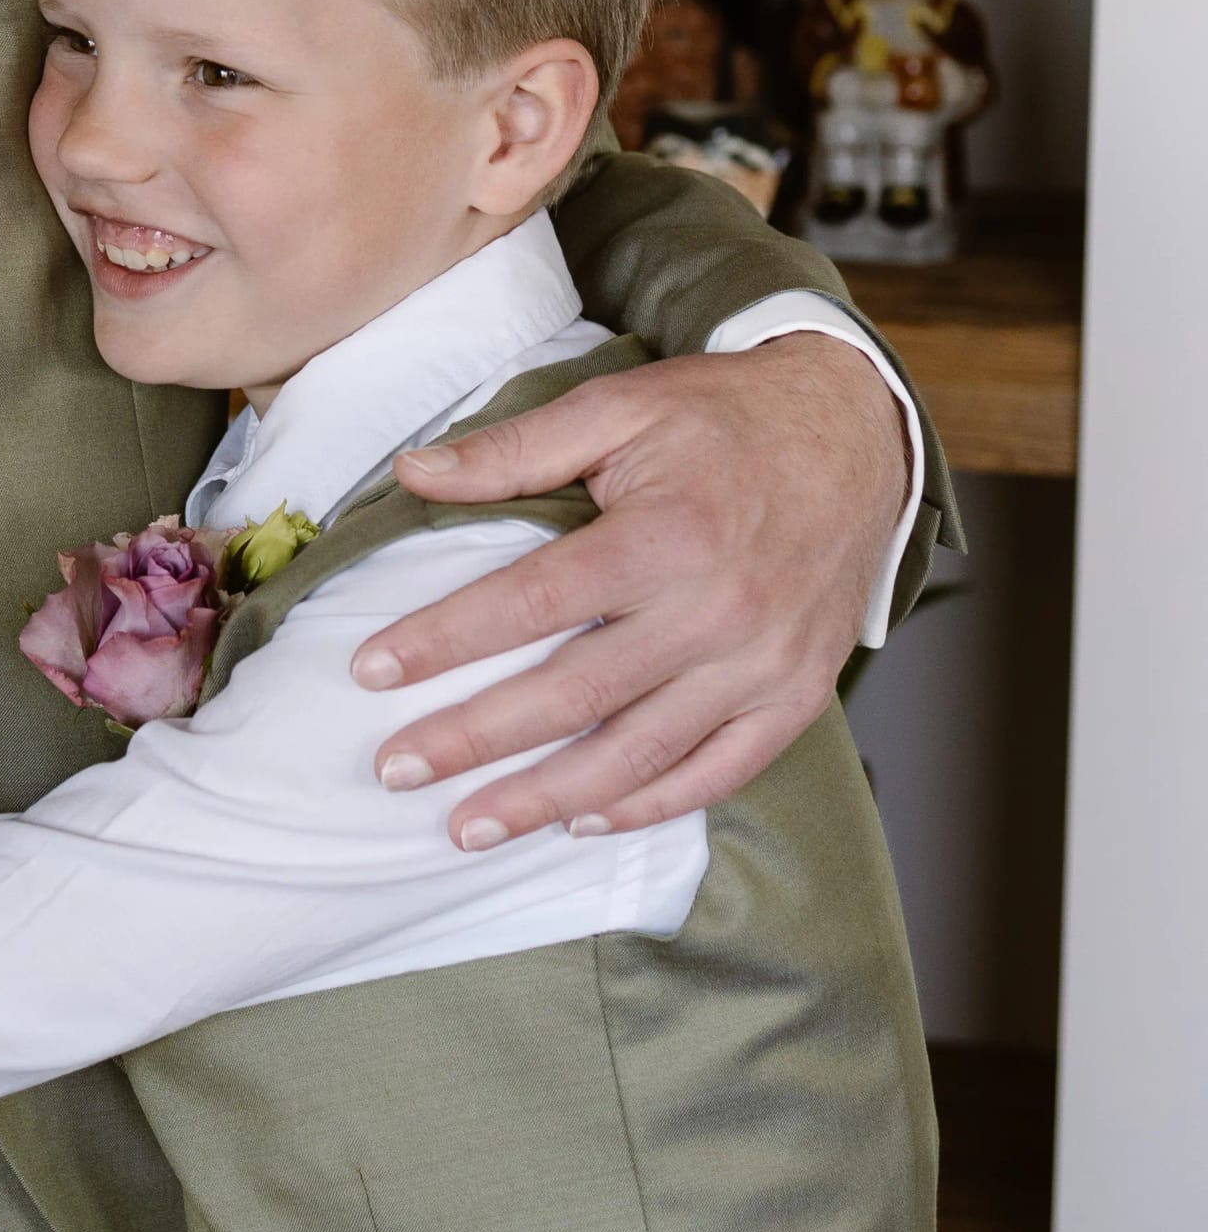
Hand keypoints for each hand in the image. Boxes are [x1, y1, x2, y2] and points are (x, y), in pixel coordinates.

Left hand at [358, 335, 911, 844]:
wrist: (860, 436)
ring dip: (546, 798)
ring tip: (468, 825)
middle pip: (574, 694)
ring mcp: (762, 665)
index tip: (370, 671)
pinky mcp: (795, 697)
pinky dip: (648, 806)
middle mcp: (717, 611)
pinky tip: (581, 821)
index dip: (444, 640)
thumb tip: (413, 473)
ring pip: (638, 753)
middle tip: (395, 770)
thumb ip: (515, 448)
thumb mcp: (620, 405)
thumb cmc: (726, 418)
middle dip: (475, 739)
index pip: (531, 601)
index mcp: (666, 534)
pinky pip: (716, 772)